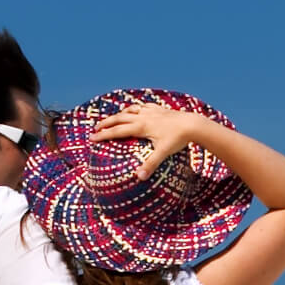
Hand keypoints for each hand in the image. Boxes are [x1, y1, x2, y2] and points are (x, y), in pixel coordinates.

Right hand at [92, 105, 219, 180]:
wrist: (193, 124)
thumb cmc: (177, 139)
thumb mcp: (163, 153)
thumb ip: (150, 165)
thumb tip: (139, 178)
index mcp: (140, 127)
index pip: (117, 131)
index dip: (103, 134)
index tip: (92, 138)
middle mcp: (143, 117)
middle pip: (119, 118)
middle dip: (106, 123)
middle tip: (96, 128)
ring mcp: (151, 112)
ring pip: (130, 110)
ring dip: (120, 114)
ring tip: (114, 118)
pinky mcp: (159, 109)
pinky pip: (144, 106)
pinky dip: (137, 108)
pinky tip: (138, 110)